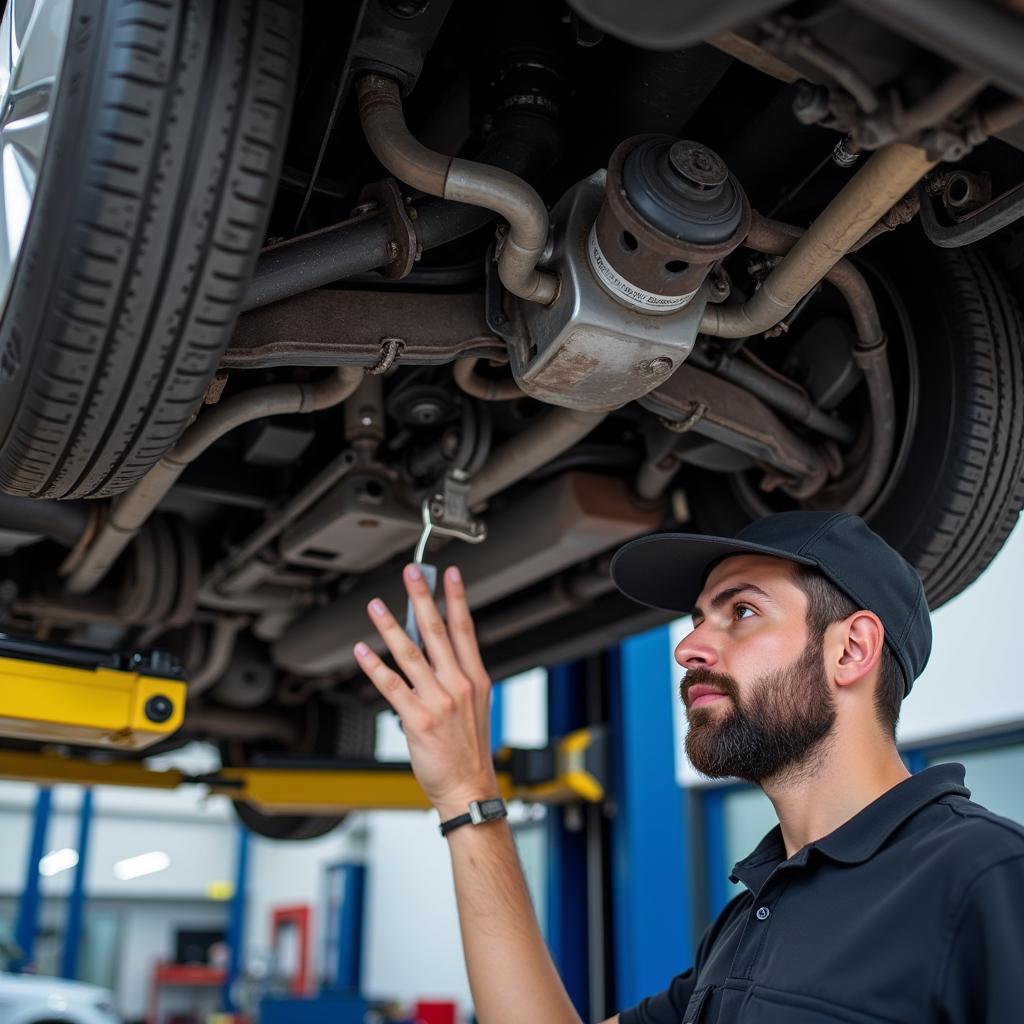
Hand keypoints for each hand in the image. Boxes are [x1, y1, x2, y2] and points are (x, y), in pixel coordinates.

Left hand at [353, 563, 498, 818]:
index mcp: (476, 679)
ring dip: (390, 625)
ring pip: (410, 653)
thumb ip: (457, 675)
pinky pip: (391, 686)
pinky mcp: (418, 718)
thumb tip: (431, 646)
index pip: (465, 629)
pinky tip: (362, 650)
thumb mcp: (475, 706)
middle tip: (411, 573)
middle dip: (422, 598)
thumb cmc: (469, 750)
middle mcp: (458, 685)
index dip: (456, 598)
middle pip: (436, 632)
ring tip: (376, 605)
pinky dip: (374, 666)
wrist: (467, 787)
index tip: (449, 575)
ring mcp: (438, 701)